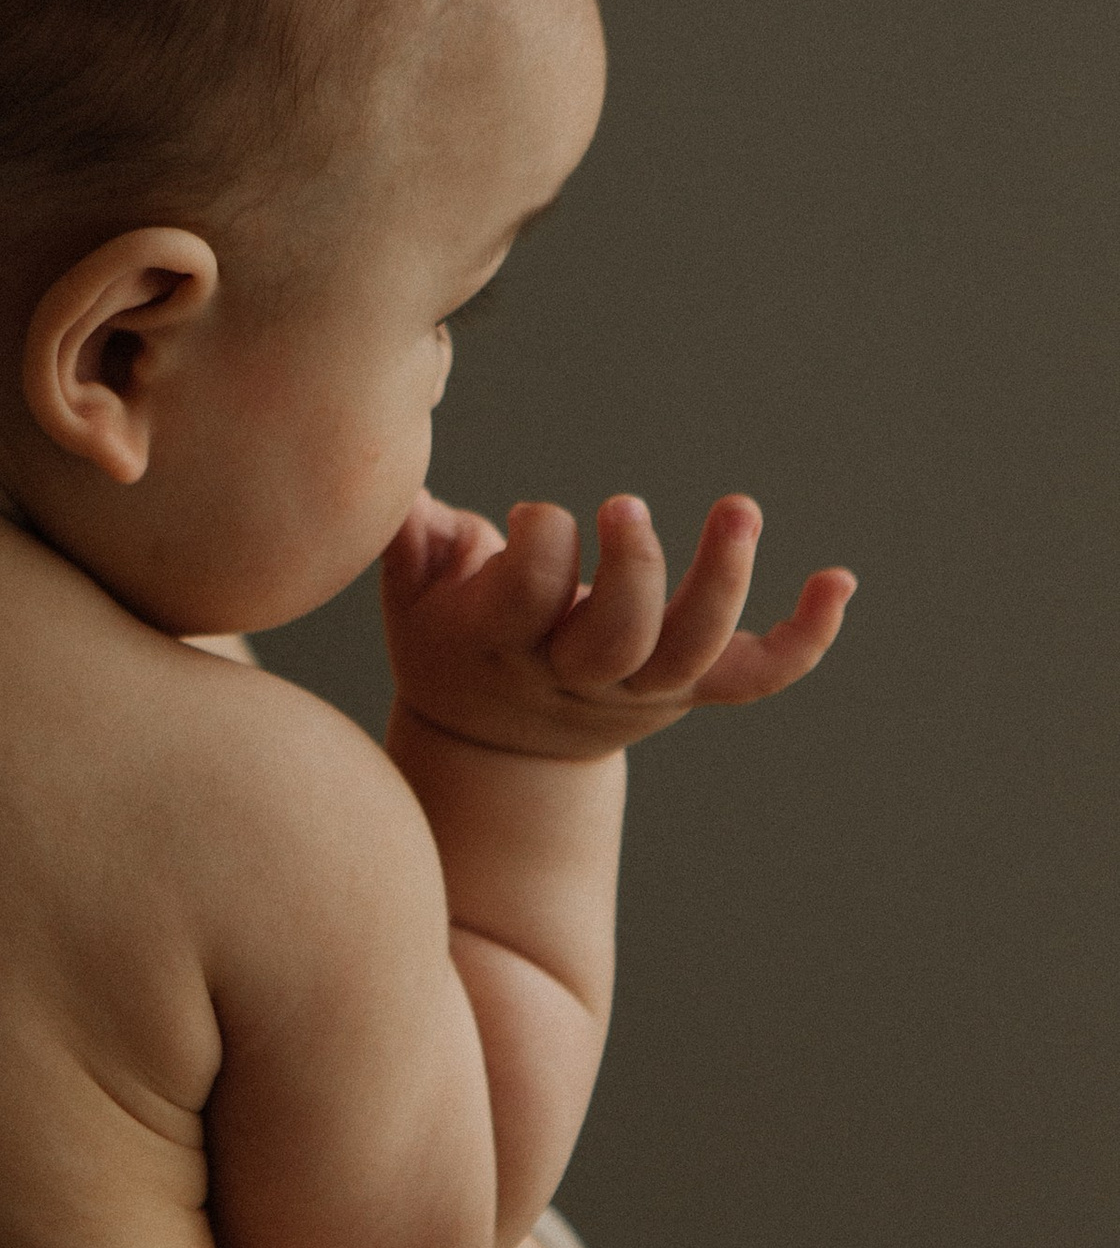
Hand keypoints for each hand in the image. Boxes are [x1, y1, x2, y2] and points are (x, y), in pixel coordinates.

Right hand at [384, 488, 853, 760]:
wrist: (501, 750)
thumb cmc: (451, 646)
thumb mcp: (410, 601)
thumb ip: (408, 542)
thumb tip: (409, 497)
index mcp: (501, 646)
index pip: (530, 590)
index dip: (539, 539)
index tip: (533, 515)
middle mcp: (577, 677)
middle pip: (619, 638)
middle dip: (632, 569)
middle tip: (623, 506)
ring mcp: (643, 691)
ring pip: (693, 650)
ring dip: (723, 577)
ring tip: (739, 506)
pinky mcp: (691, 690)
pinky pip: (759, 674)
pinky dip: (808, 634)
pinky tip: (839, 578)